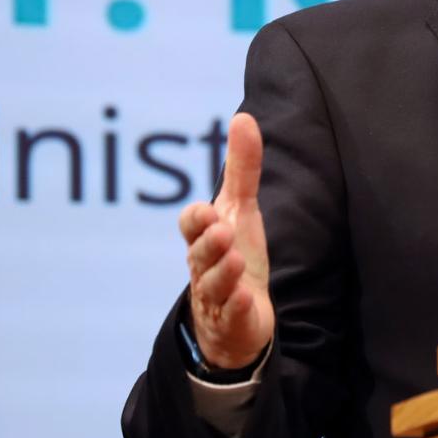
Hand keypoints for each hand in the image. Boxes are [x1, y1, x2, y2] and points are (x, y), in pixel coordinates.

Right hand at [178, 113, 273, 369]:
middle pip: (198, 255)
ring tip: (234, 260)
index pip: (190, 226)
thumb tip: (243, 116)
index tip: (208, 210)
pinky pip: (232, 316)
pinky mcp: (234, 322)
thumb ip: (242, 168)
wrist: (237, 320)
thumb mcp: (241, 211)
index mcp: (204, 240)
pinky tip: (247, 299)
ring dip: (222, 273)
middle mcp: (205, 267)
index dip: (196, 219)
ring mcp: (217, 297)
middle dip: (206, 243)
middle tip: (220, 230)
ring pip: (213, 286)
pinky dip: (238, 308)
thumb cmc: (234, 256)